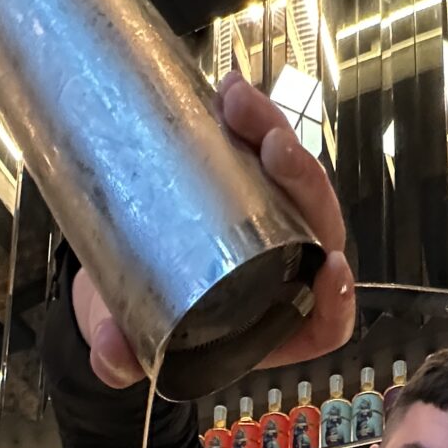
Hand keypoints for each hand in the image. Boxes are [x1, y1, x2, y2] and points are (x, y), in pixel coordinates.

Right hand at [72, 74, 355, 387]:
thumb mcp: (124, 341)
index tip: (332, 266)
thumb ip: (119, 356)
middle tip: (273, 148)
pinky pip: (260, 149)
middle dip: (302, 183)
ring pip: (291, 179)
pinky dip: (249, 119)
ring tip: (237, 102)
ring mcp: (267, 224)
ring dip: (274, 133)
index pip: (327, 321)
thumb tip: (111, 356)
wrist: (109, 284)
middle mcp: (281, 273)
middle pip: (316, 227)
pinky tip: (226, 90)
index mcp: (270, 325)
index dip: (338, 298)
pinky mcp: (244, 185)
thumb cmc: (133, 326)